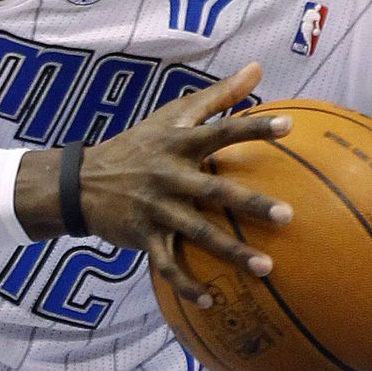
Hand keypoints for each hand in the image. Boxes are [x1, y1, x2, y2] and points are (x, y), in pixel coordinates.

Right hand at [15, 63, 293, 303]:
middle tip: (287, 215)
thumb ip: (218, 95)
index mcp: (179, 143)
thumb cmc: (140, 143)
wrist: (83, 180)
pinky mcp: (143, 236)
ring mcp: (157, 208)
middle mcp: (170, 175)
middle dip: (251, 204)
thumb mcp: (173, 115)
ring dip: (233, 253)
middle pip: (216, 191)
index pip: (221, 131)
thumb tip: (258, 68)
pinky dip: (188, 285)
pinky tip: (212, 302)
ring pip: (199, 233)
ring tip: (267, 268)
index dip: (253, 128)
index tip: (288, 127)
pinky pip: (168, 265)